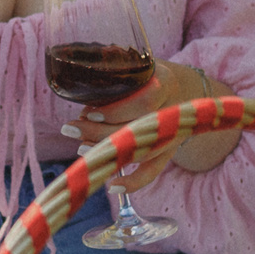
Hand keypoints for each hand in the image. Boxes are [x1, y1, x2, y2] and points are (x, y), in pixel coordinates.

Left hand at [59, 62, 231, 193]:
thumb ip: (114, 74)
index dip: (115, 111)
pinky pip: (153, 171)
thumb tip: (81, 94)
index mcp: (166, 83)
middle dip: (100, 132)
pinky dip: (134, 182)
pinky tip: (113, 187)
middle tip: (70, 128)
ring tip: (80, 148)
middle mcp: (173, 111)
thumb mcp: (136, 66)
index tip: (89, 113)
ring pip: (143, 151)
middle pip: (138, 129)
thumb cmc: (148, 75)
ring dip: (110, 153)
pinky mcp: (168, 151)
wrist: (184, 88)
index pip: (144, 102)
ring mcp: (172, 134)